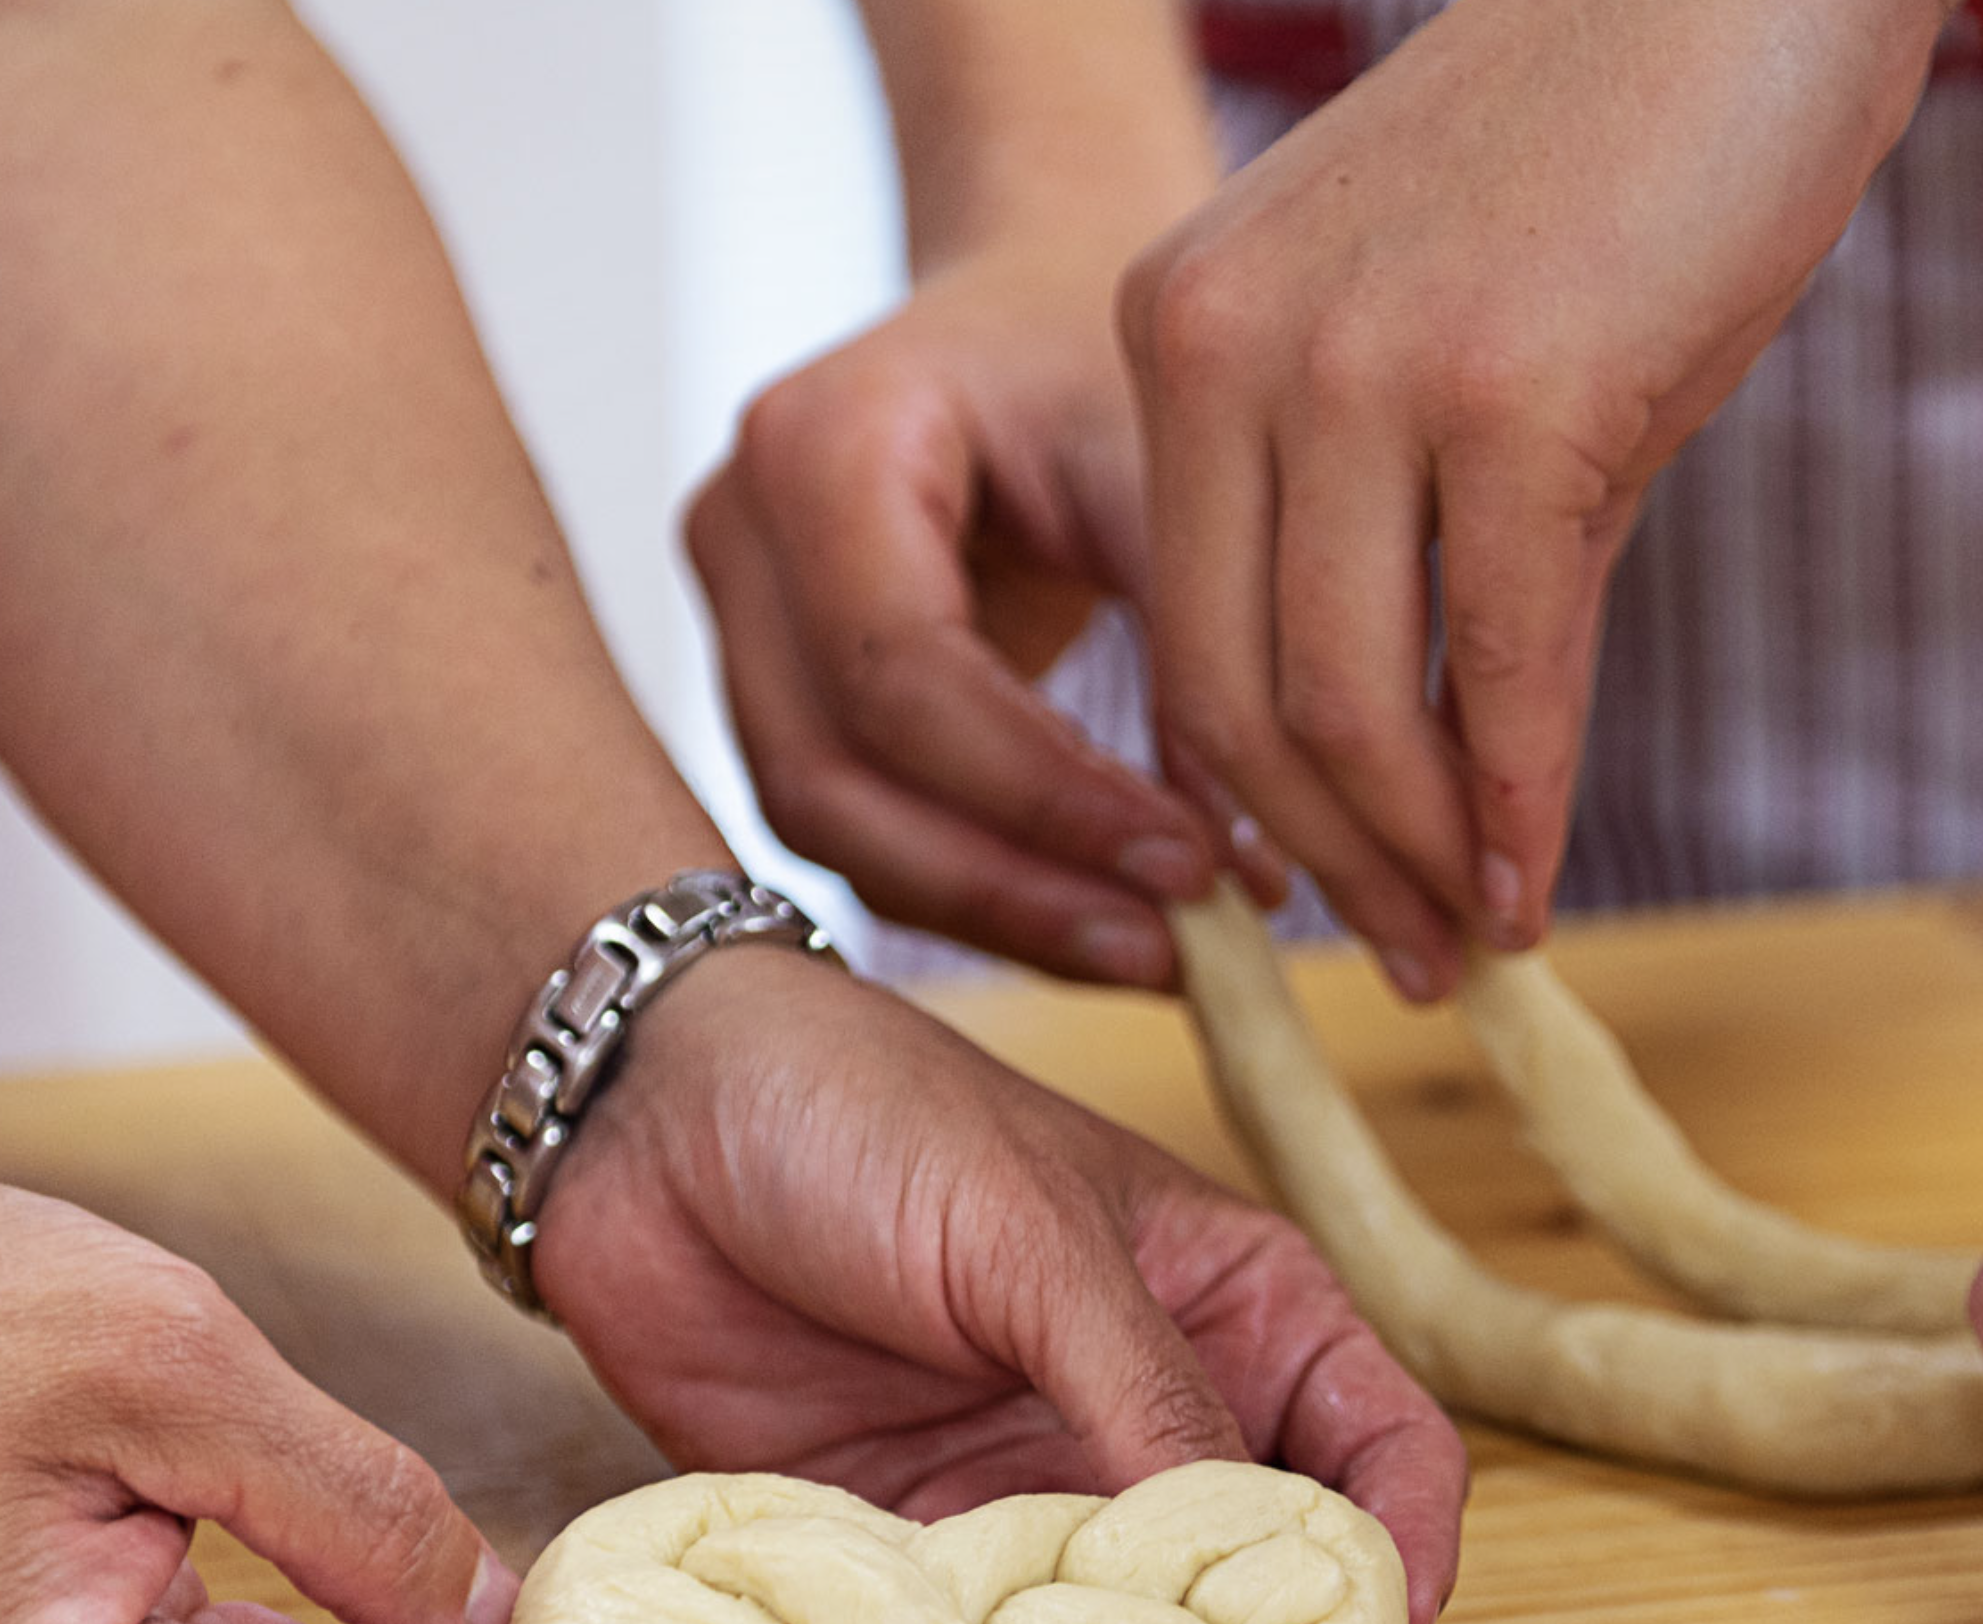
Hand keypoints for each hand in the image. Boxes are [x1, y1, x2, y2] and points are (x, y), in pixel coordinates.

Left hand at [534, 945, 1469, 1623]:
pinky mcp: (921, 1548)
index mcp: (1238, 1305)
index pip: (1386, 1447)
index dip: (1403, 1553)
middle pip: (1275, 1571)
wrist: (638, 1121)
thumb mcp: (1032, 1239)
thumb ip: (1149, 1393)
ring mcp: (1041, 1489)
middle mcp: (1159, 1412)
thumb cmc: (865, 1113)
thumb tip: (1250, 1553)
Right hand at [691, 241, 1268, 989]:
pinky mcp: (774, 689)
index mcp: (821, 443)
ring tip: (1160, 954)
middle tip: (1178, 950)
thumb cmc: (1104, 372)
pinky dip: (981, 889)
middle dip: (1012, 884)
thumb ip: (1200, 652)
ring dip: (996, 911)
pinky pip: (859, 829)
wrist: (1034, 310)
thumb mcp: (1167, 476)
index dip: (1043, 796)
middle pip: (835, 777)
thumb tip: (1247, 877)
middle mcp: (740, 531)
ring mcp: (736, 617)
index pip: (903, 674)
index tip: (1193, 866)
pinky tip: (1108, 923)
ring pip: (831, 827)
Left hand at [1116, 0, 1943, 997]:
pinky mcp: (1515, 394)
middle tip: (1409, 968)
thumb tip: (1445, 773)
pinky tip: (1540, 882)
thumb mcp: (1444, 344)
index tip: (1334, 896)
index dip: (1258, 804)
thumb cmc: (1610, 159)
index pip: (1183, 633)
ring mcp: (1363, 369)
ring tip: (1476, 942)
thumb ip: (1404, 538)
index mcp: (1180, 329)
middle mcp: (1230, 348)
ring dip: (1422, 859)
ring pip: (1349, 704)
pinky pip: (1498, 663)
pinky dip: (1518, 802)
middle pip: (1236, 698)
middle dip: (1332, 867)